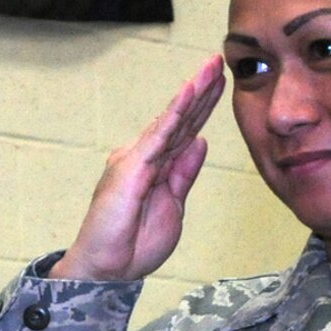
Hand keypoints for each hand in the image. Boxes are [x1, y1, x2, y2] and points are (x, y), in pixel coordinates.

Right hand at [51, 55, 224, 280]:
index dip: (203, 107)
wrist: (108, 268)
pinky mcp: (131, 167)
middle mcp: (145, 155)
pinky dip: (175, 114)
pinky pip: (158, 136)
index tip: (221, 83)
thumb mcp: (174, 206)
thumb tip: (200, 141)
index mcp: (157, 166)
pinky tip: (189, 93)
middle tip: (219, 61)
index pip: (185, 131)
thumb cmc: (134, 244)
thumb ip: (184, 173)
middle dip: (201, 91)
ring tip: (210, 68)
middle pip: (180, 119)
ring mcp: (136, 158)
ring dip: (192, 93)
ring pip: (170, 120)